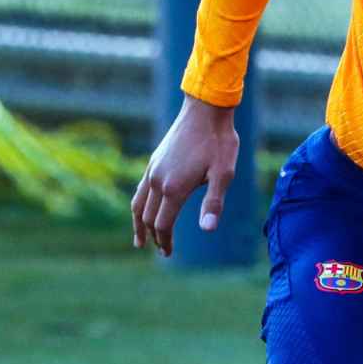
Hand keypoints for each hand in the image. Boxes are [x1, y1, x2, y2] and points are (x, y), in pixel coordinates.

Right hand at [131, 95, 239, 255]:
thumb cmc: (219, 142)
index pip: (162, 224)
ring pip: (138, 204)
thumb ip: (213, 202)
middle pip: (148, 218)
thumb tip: (207, 229)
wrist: (205, 110)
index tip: (168, 253)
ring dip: (139, 224)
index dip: (164, 241)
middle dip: (154, 236)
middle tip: (161, 250)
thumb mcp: (223, 173)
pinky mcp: (154, 161)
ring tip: (140, 240)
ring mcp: (152, 170)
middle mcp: (157, 181)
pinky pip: (140, 189)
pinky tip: (145, 208)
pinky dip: (139, 205)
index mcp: (174, 188)